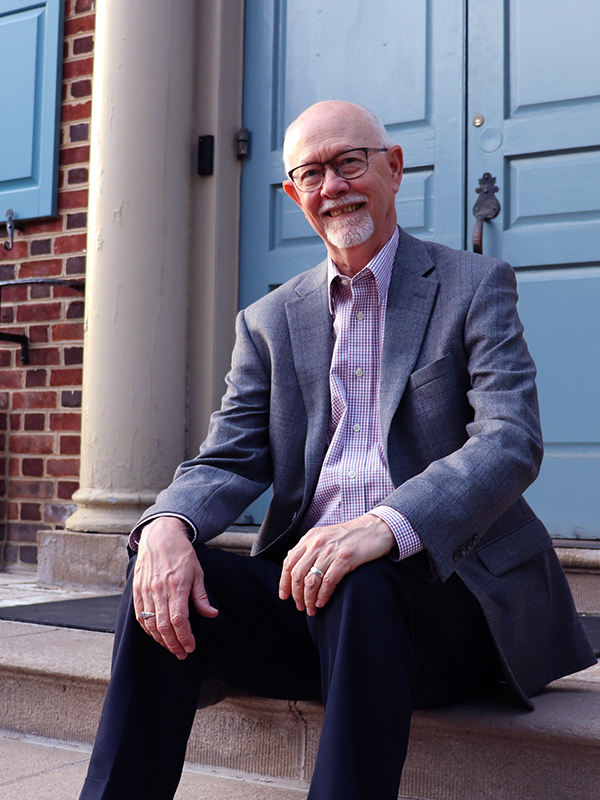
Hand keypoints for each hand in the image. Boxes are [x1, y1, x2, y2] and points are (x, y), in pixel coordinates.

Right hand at [133, 517, 217, 658]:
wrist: (159, 536)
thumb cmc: (181, 553)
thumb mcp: (197, 572)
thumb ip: (201, 597)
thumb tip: (211, 614)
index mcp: (176, 586)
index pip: (179, 620)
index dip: (185, 637)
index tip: (191, 647)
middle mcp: (159, 591)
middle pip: (164, 626)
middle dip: (174, 644)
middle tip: (182, 653)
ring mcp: (145, 591)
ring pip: (150, 624)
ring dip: (161, 640)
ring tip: (171, 647)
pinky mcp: (137, 590)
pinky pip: (140, 616)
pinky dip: (147, 630)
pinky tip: (156, 635)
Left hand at [278, 513, 394, 615]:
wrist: (375, 528)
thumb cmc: (351, 535)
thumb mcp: (325, 536)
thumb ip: (309, 547)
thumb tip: (291, 559)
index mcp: (310, 538)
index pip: (288, 562)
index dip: (284, 582)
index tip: (284, 596)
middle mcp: (317, 543)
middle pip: (297, 574)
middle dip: (296, 595)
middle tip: (300, 607)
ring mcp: (330, 551)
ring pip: (311, 581)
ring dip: (308, 599)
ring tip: (311, 609)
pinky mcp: (345, 558)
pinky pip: (328, 582)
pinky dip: (323, 596)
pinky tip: (322, 603)